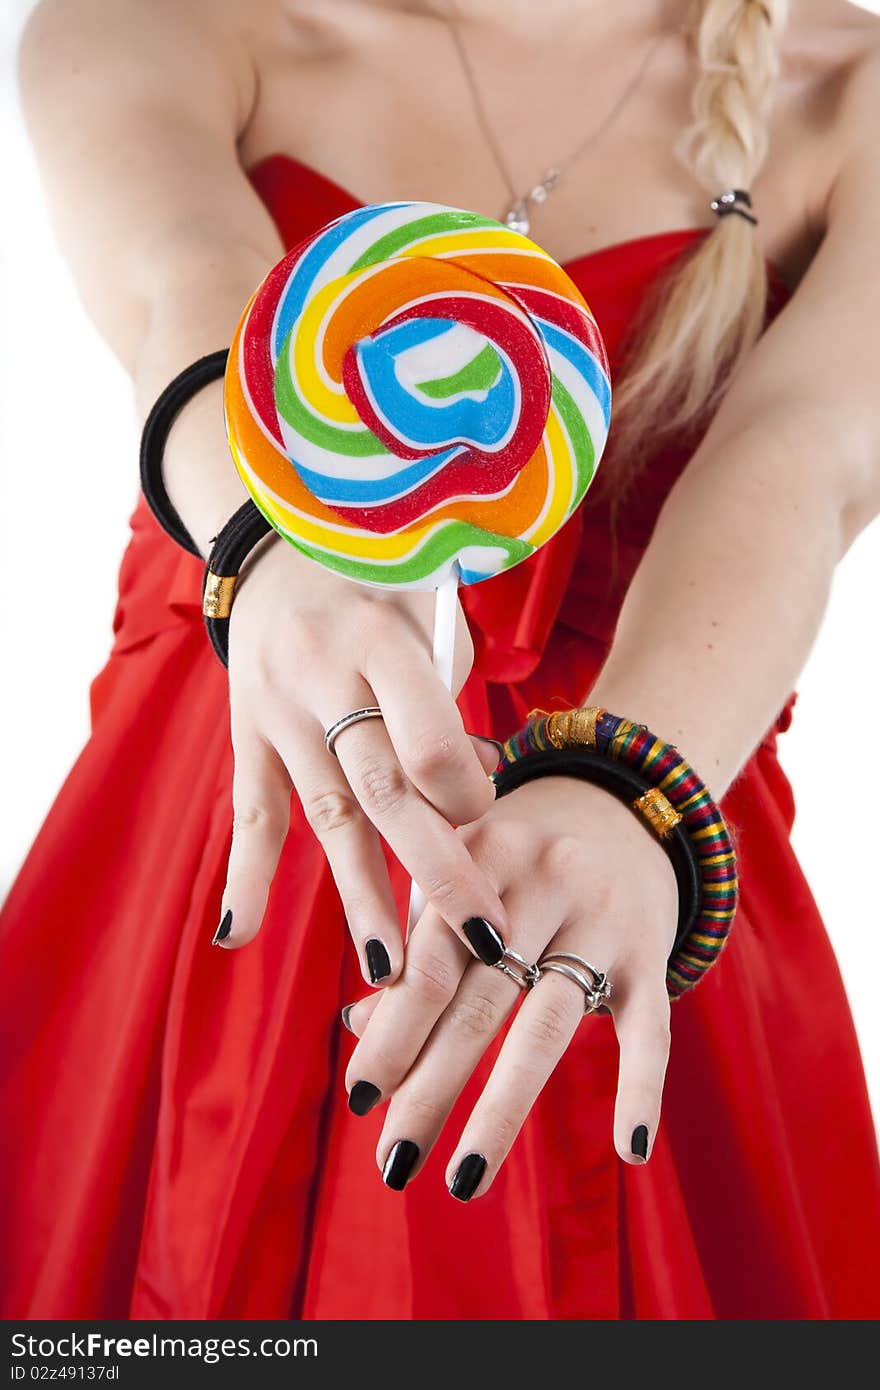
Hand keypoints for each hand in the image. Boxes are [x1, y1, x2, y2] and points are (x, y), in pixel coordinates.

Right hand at [217, 537, 508, 984]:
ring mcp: (277, 706)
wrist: (278, 536)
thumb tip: (469, 797)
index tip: (487, 817)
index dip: (463, 790)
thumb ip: (447, 697)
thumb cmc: (381, 578)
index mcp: (381, 636)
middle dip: (436, 871)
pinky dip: (245, 873)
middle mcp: (323, 673)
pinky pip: (249, 809)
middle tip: (482, 942)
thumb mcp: (427, 606)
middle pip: (383, 790)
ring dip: (359, 894)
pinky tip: (238, 934)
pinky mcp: (246, 729)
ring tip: (388, 972)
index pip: (425, 738)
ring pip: (325, 813)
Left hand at [342, 776, 677, 1193]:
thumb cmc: (514, 856)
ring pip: (549, 1025)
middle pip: (479, 1001)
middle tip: (393, 1160)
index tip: (359, 1099)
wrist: (622, 804)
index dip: (392, 1032)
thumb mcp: (462, 873)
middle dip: (431, 1087)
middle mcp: (542, 880)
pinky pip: (652, 1027)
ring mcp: (602, 916)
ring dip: (502, 1110)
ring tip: (462, 1179)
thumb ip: (416, 940)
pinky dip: (642, 1087)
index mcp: (479, 855)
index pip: (430, 960)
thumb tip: (356, 1025)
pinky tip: (631, 1151)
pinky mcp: (652, 950)